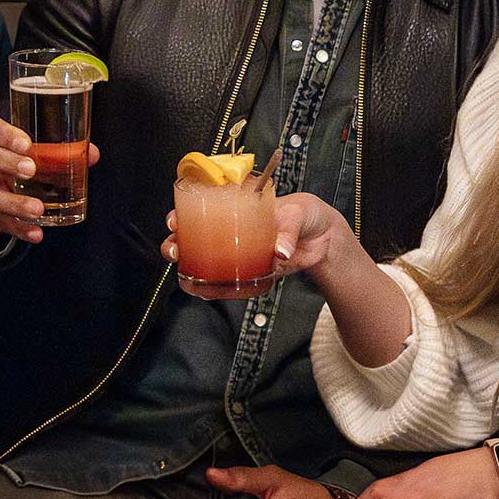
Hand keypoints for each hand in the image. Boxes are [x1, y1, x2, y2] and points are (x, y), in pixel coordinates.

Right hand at [0, 116, 100, 243]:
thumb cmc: (9, 156)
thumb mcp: (25, 147)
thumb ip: (56, 148)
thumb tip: (91, 154)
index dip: (4, 133)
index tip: (26, 143)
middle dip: (2, 161)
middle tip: (31, 170)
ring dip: (11, 202)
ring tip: (37, 209)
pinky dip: (16, 228)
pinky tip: (35, 232)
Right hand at [159, 190, 341, 276]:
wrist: (325, 238)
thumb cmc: (306, 214)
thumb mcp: (297, 214)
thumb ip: (288, 231)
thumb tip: (280, 251)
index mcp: (238, 206)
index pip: (202, 206)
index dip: (182, 213)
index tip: (175, 220)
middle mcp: (232, 228)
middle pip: (195, 235)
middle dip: (176, 243)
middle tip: (174, 249)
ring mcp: (239, 251)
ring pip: (206, 260)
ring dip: (190, 269)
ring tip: (184, 276)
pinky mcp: (251, 271)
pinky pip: (228, 281)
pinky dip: (215, 289)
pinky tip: (206, 293)